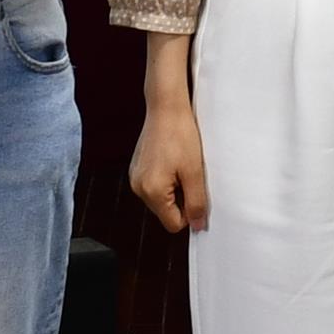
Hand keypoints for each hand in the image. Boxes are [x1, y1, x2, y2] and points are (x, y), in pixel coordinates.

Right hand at [127, 94, 209, 234]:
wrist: (166, 107)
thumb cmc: (180, 134)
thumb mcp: (195, 172)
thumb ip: (197, 203)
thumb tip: (198, 226)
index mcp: (151, 191)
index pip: (173, 224)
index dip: (190, 213)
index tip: (197, 194)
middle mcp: (138, 187)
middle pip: (166, 212)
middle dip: (181, 198)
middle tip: (190, 174)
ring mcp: (135, 177)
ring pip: (161, 199)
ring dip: (174, 188)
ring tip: (181, 165)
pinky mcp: (137, 168)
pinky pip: (154, 185)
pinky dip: (166, 178)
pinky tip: (172, 160)